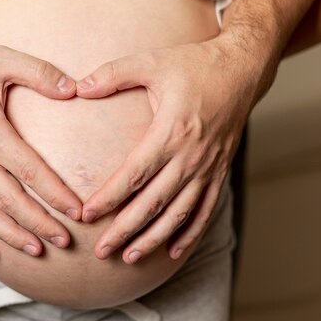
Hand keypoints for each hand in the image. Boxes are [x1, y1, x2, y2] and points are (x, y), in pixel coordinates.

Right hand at [0, 42, 82, 257]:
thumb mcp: (1, 58)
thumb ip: (39, 73)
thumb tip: (74, 88)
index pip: (31, 172)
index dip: (57, 195)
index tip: (78, 212)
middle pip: (11, 201)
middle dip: (41, 224)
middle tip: (65, 240)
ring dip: (11, 235)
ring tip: (37, 249)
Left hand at [75, 36, 268, 263]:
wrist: (242, 69)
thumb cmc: (194, 64)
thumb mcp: (151, 61)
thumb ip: (113, 74)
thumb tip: (78, 88)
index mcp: (171, 132)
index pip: (134, 175)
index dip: (109, 198)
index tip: (87, 215)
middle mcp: (191, 156)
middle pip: (153, 203)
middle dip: (125, 231)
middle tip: (100, 251)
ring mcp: (208, 167)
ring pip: (179, 214)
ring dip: (154, 239)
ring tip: (129, 258)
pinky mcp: (219, 171)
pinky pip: (205, 209)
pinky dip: (190, 233)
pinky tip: (173, 251)